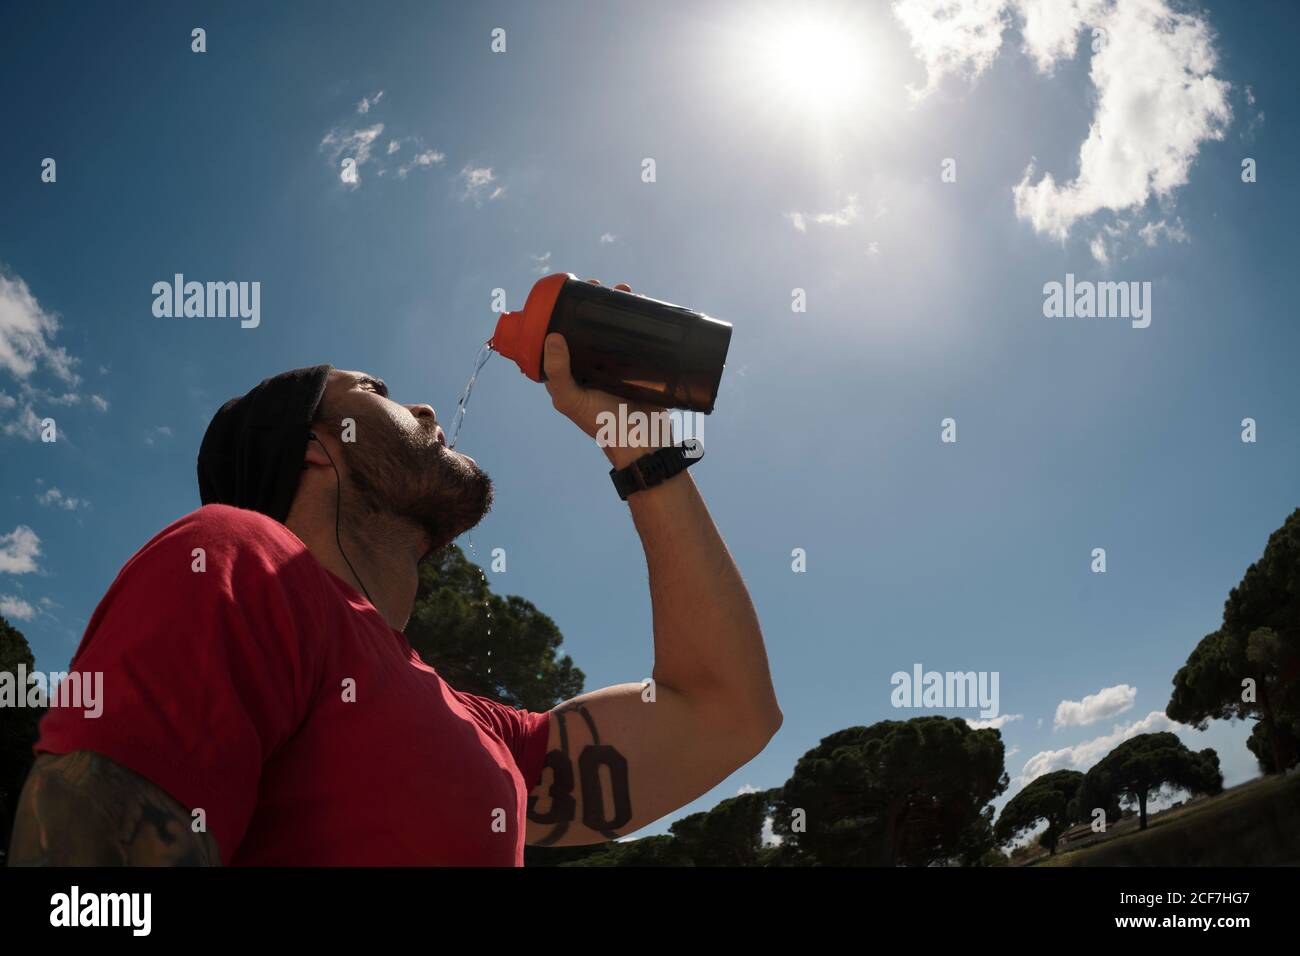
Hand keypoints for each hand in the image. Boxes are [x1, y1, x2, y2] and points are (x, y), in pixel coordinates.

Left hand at [543, 278, 672, 469]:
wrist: (642, 439)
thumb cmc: (601, 424)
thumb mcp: (571, 399)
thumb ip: (558, 372)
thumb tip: (552, 336)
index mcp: (570, 369)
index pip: (563, 334)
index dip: (565, 312)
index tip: (572, 293)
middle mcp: (591, 363)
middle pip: (589, 325)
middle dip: (594, 302)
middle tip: (600, 286)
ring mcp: (615, 362)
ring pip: (613, 327)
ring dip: (618, 306)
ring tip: (624, 290)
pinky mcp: (639, 363)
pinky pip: (637, 336)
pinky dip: (639, 319)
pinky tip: (643, 304)